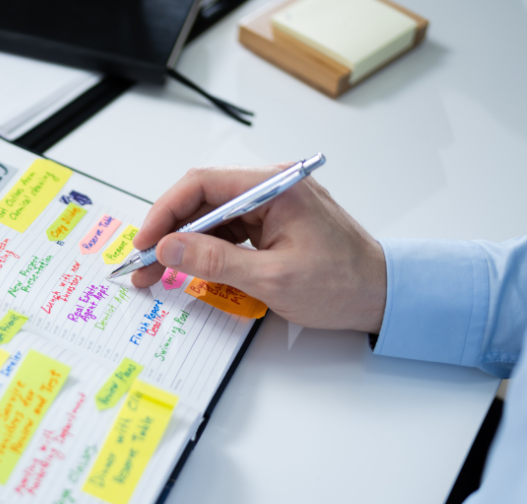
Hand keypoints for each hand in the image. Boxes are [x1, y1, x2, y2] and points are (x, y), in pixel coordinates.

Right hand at [131, 165, 387, 333]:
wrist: (384, 296)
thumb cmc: (343, 285)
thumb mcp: (273, 278)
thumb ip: (215, 260)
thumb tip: (169, 247)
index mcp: (276, 187)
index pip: (202, 184)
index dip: (165, 213)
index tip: (144, 243)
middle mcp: (273, 187)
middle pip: (202, 199)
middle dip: (168, 232)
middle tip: (143, 265)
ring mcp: (273, 204)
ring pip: (211, 215)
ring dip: (183, 244)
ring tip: (159, 273)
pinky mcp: (273, 222)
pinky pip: (228, 229)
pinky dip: (206, 249)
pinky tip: (190, 268)